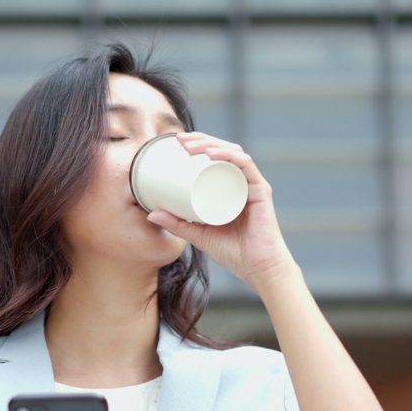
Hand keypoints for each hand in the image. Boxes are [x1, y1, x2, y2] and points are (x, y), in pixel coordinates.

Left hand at [145, 132, 298, 290]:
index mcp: (232, 188)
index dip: (198, 145)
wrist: (259, 270)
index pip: (216, 157)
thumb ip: (178, 225)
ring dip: (210, 144)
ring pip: (233, 153)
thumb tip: (151, 214)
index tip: (177, 143)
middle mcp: (243, 182)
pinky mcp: (260, 191)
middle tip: (179, 140)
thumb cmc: (235, 254)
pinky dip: (228, 156)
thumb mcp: (199, 236)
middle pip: (223, 150)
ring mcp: (253, 185)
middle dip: (201, 140)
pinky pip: (245, 166)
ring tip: (190, 145)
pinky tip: (212, 154)